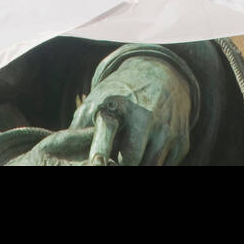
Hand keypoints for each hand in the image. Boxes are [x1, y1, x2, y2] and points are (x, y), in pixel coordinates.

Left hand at [71, 55, 193, 165]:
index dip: (100, 150)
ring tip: (123, 158)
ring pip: (149, 167)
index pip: (107, 131)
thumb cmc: (119, 95)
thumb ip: (79, 126)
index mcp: (118, 105)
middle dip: (119, 166)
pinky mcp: (181, 142)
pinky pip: (164, 166)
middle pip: (130, 159)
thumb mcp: (96, 100)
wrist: (160, 76)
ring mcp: (166, 130)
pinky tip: (143, 155)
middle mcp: (146, 117)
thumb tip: (63, 149)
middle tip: (110, 163)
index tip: (97, 162)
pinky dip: (152, 165)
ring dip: (137, 166)